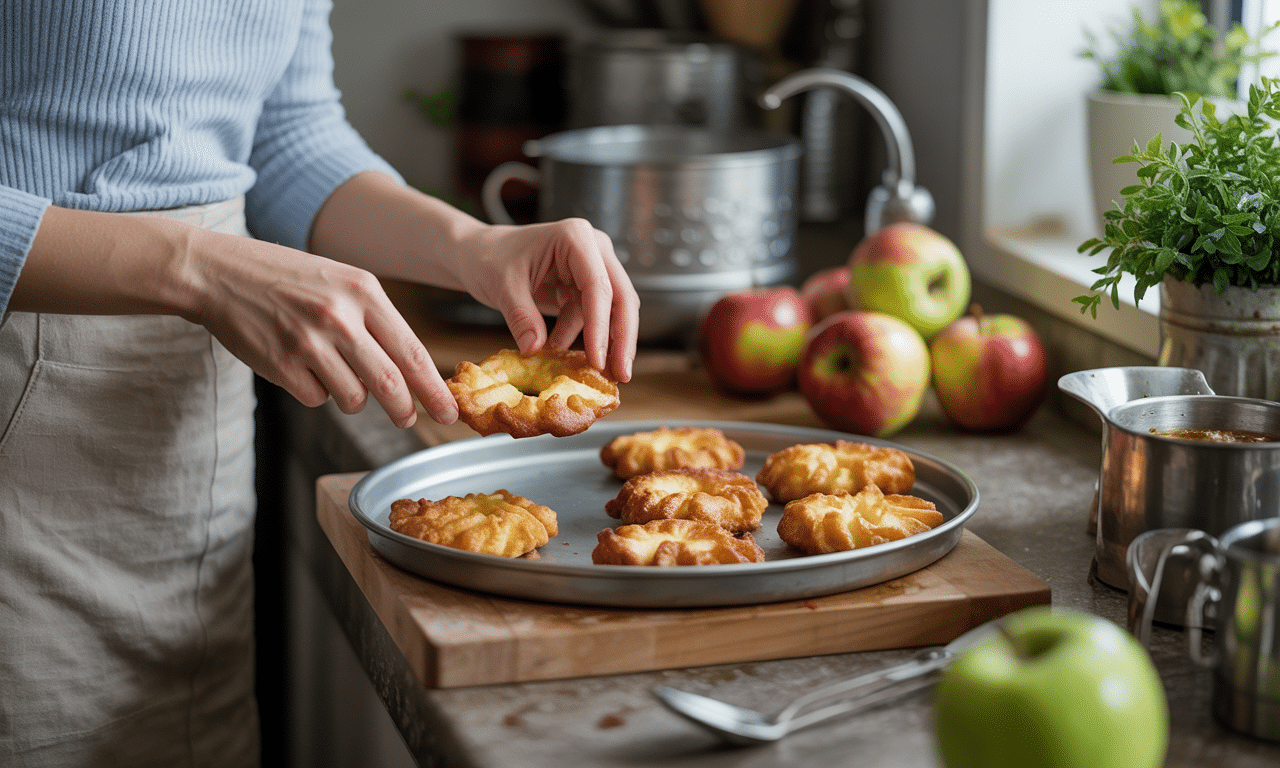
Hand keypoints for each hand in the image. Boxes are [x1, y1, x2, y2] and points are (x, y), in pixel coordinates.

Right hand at [17, 205, 454, 428]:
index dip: (433, 389)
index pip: (412, 353)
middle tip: (410, 420)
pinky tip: (301, 366)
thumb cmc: (287, 279)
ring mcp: (309, 342)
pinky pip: (316, 398)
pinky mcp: (282, 364)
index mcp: (364, 292)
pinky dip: (316, 391)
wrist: (221, 272)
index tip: (449, 411)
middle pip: (389, 384)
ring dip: (352, 397)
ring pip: (353, 398)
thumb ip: (376, 322)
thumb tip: (409, 372)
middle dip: (405, 409)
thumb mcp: (342, 282)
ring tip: (334, 372)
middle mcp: (341, 317)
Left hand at [451, 217, 638, 382]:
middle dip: (621, 339)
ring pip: (612, 311)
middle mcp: (593, 249)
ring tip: (586, 371)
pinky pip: (593, 317)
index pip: (598, 286)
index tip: (598, 361)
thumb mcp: (502, 287)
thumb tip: (535, 349)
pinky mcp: (584, 286)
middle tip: (620, 376)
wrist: (479, 254)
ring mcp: (592, 267)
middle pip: (621, 298)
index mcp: (576, 238)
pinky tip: (563, 353)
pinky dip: (582, 338)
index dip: (601, 326)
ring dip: (601, 343)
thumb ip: (521, 317)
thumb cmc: (490, 258)